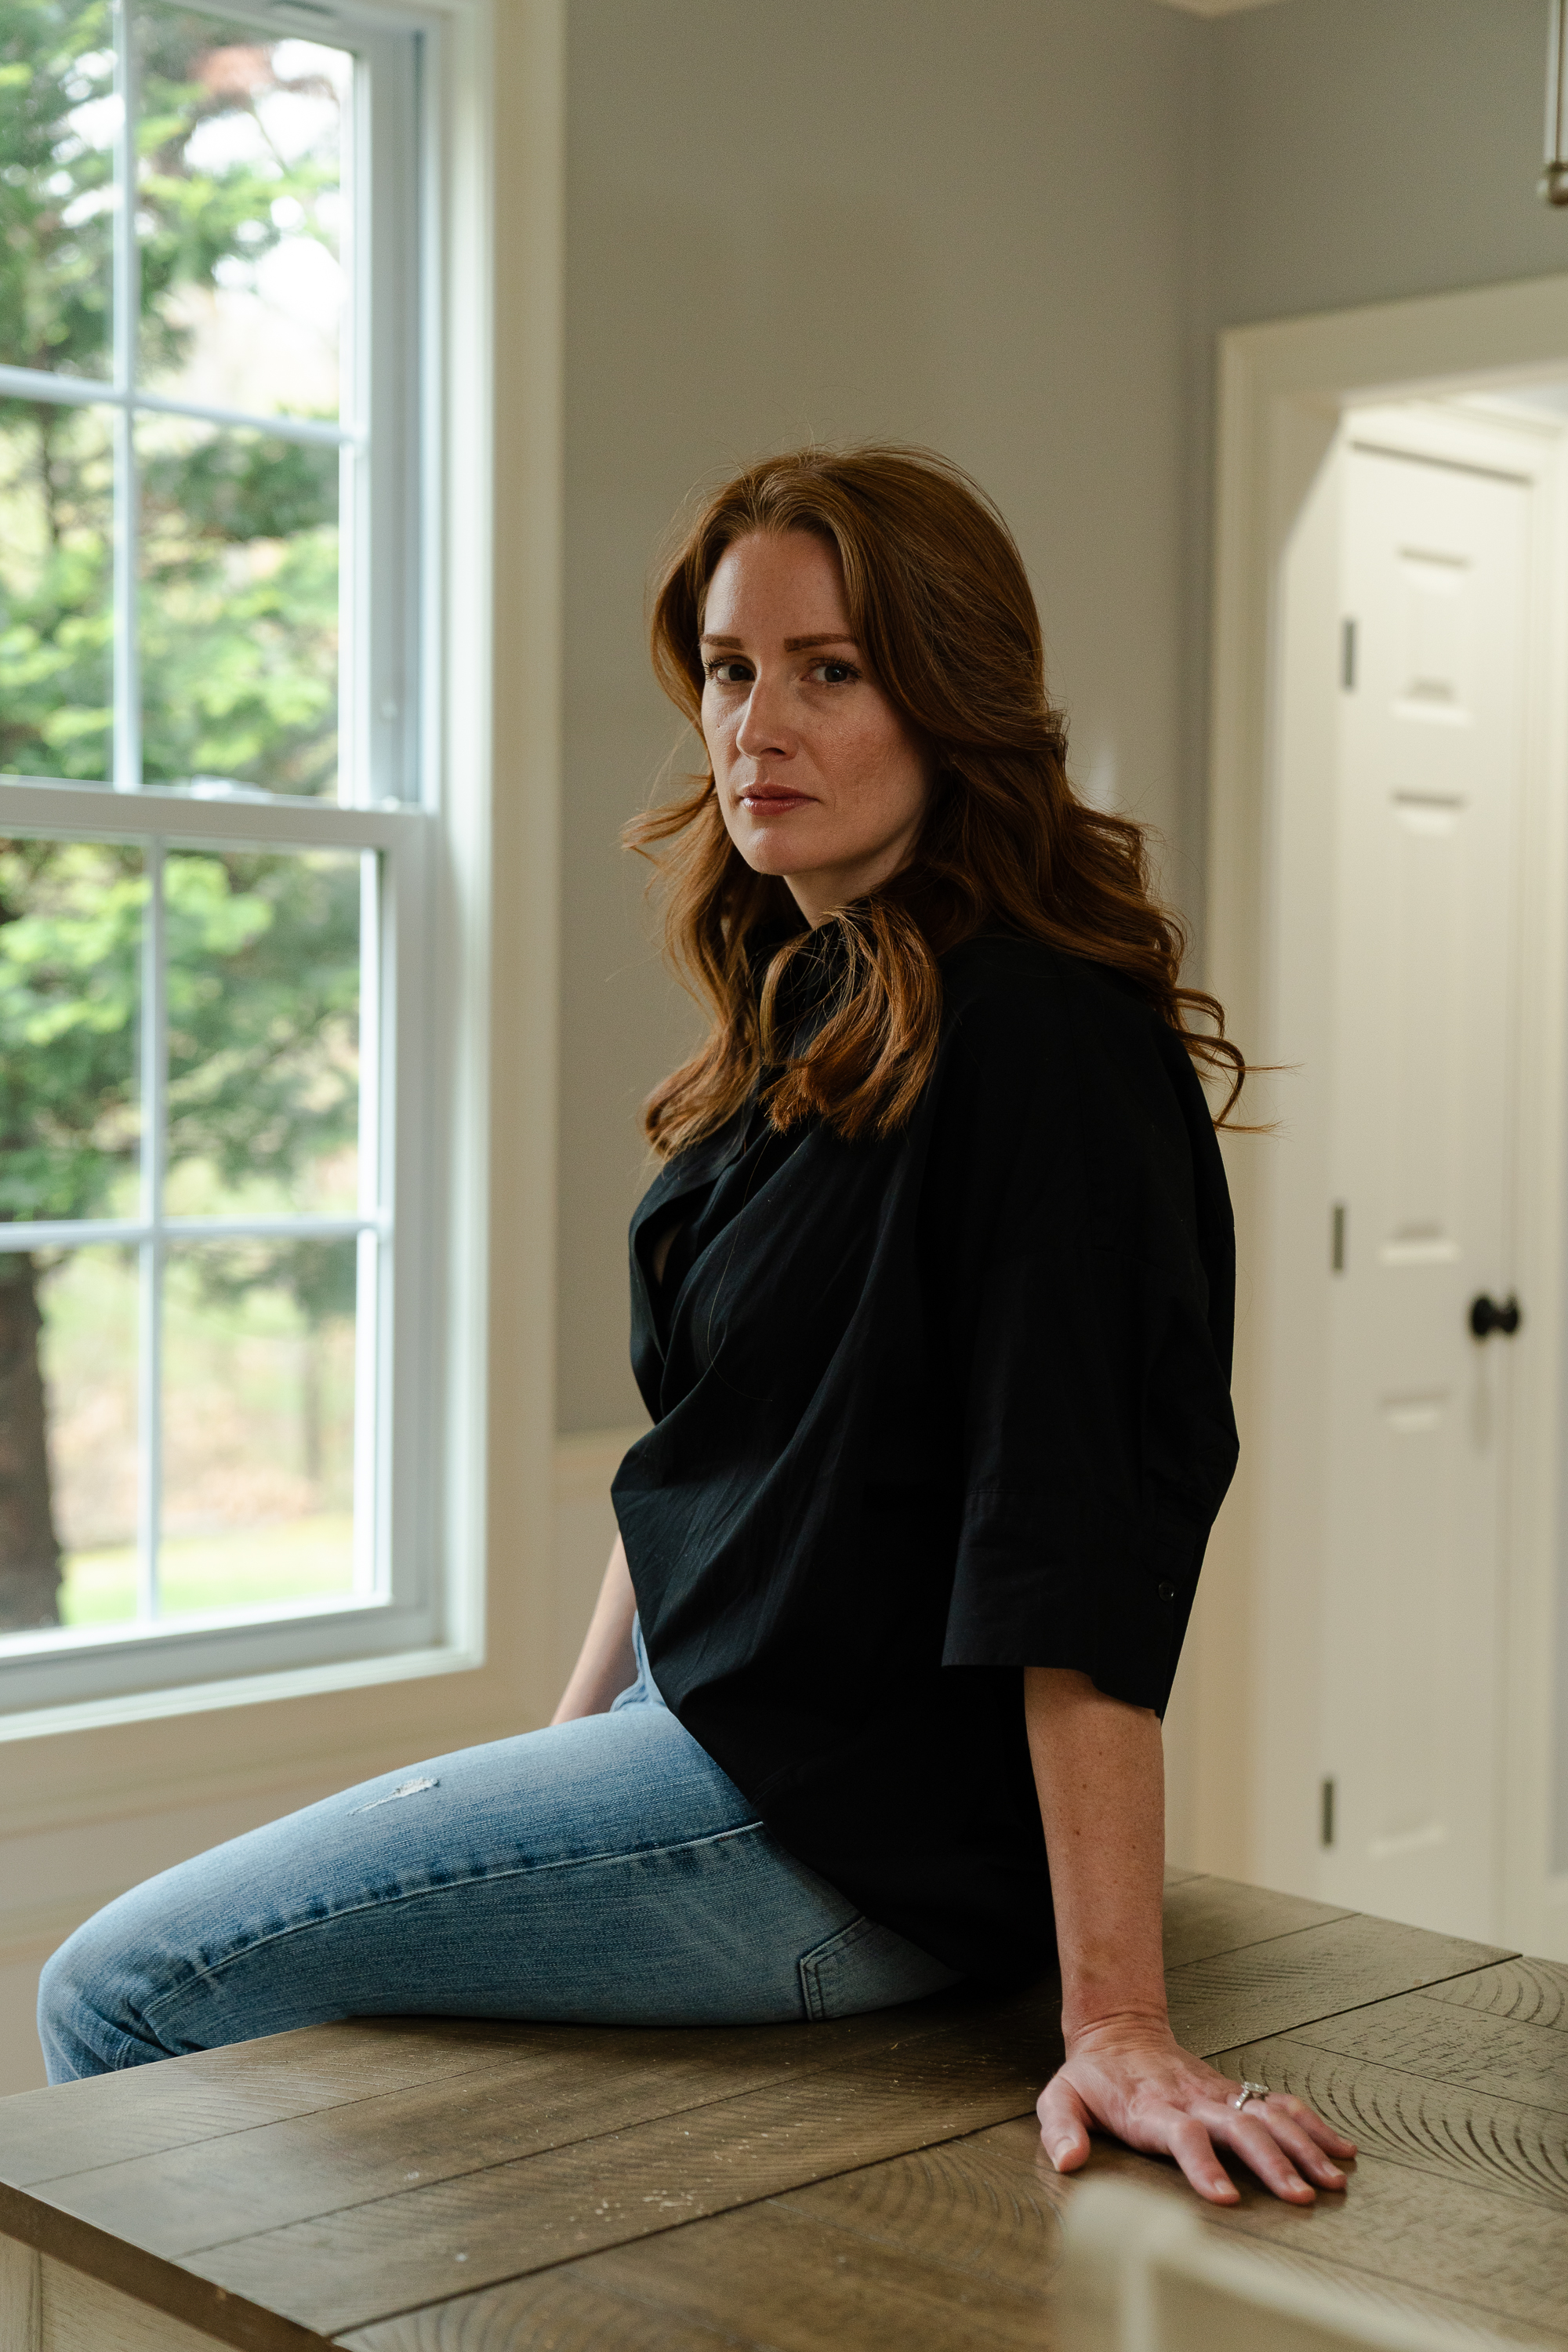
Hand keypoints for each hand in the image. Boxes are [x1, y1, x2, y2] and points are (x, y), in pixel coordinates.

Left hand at [1037, 2010, 1355, 2205]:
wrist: (1118, 2030)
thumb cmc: (1092, 2076)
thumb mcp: (1061, 2097)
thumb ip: (1061, 2128)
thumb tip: (1068, 2162)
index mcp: (1151, 2108)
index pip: (1182, 2135)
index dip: (1202, 2164)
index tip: (1224, 2196)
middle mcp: (1192, 2100)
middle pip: (1239, 2128)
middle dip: (1271, 2163)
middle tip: (1299, 2197)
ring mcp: (1219, 2095)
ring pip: (1268, 2116)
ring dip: (1302, 2147)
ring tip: (1331, 2180)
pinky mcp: (1235, 2093)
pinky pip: (1280, 2105)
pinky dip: (1313, 2125)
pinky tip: (1341, 2149)